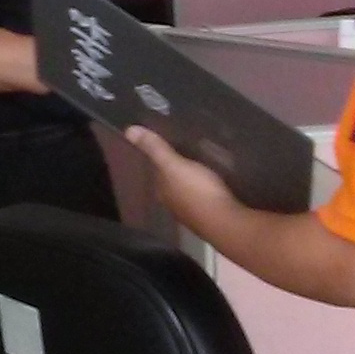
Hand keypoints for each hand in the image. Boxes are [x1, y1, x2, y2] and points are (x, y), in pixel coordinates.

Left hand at [125, 125, 241, 236]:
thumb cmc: (197, 191)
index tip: (171, 147)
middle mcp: (174, 205)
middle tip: (191, 154)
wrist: (226, 223)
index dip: (163, 160)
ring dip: (195, 182)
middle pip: (174, 184)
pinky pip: (207, 200)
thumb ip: (155, 149)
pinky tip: (217, 185)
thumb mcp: (174, 165)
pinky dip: (209, 192)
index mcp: (163, 192)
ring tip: (206, 165)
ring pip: (190, 193)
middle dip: (180, 172)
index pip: (157, 174)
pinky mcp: (213, 218)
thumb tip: (128, 130)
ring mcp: (194, 214)